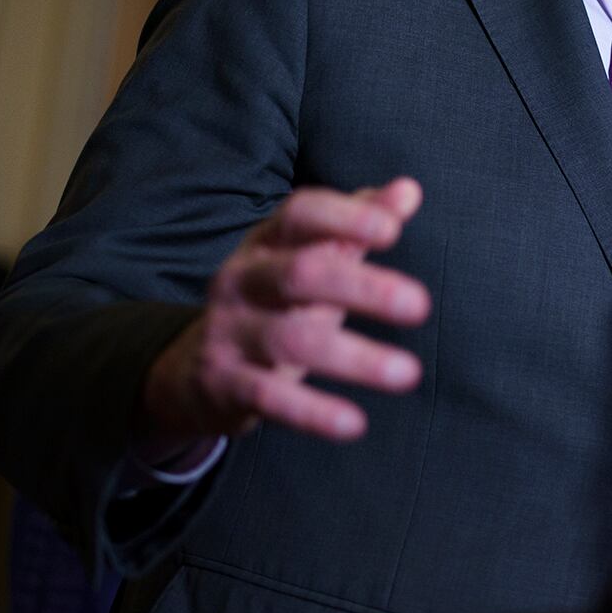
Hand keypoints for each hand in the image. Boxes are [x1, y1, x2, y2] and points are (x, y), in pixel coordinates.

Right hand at [141, 178, 431, 444]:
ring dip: (353, 357)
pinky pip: (268, 398)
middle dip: (362, 287)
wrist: (192, 368)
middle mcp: (242, 279)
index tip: (393, 230)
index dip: (345, 217)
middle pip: (300, 274)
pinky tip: (355, 423)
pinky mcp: (223, 384)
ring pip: (289, 340)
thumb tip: (409, 189)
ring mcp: (228, 332)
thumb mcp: (309, 258)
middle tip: (419, 305)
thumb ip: (356, 225)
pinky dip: (312, 413)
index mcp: (266, 241)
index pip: (300, 214)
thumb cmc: (273, 301)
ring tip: (408, 373)